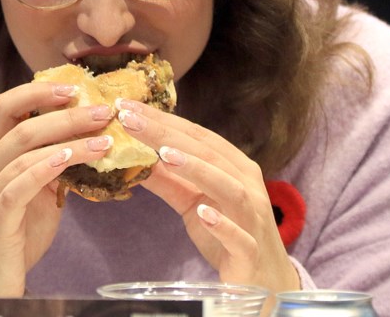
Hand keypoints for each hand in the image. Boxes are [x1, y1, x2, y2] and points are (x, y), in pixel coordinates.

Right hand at [0, 82, 114, 296]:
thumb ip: (56, 163)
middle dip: (61, 112)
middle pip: (17, 123)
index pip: (7, 107)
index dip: (38, 91)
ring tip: (103, 140)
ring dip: (67, 140)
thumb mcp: (41, 190)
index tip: (74, 87)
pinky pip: (18, 186)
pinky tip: (70, 160)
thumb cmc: (19, 232)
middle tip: (101, 111)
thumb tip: (96, 137)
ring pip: (22, 151)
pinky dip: (45, 168)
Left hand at [116, 99, 300, 293]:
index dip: (163, 120)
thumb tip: (133, 158)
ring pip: (229, 187)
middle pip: (208, 154)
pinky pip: (239, 236)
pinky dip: (222, 224)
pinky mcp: (250, 251)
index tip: (126, 107)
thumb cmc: (227, 236)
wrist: (263, 281)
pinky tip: (203, 214)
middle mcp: (247, 185)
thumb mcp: (192, 204)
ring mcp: (252, 218)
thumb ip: (168, 181)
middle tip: (130, 120)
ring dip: (198, 169)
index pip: (196, 137)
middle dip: (167, 135)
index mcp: (234, 168)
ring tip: (164, 156)